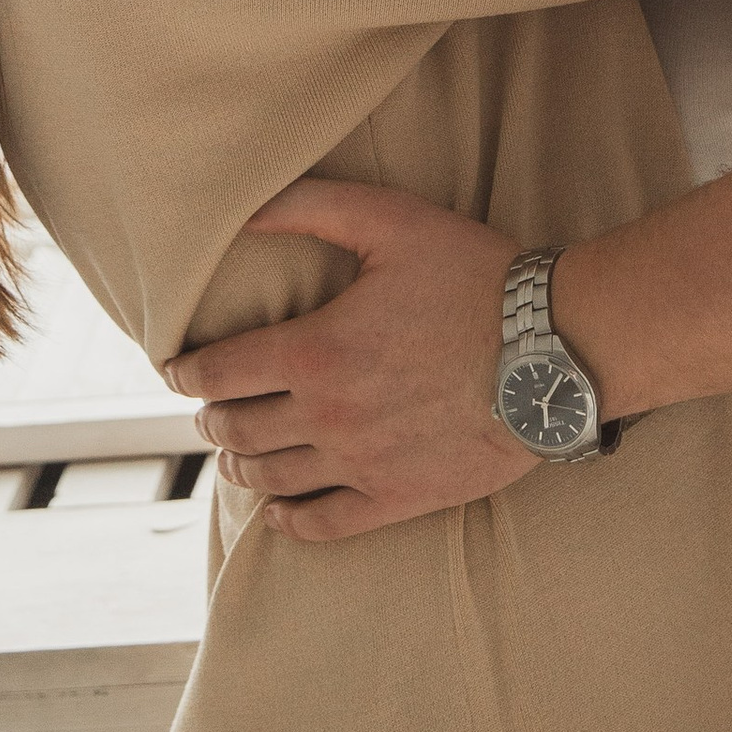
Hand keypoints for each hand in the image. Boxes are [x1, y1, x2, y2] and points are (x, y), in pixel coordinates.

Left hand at [162, 177, 535, 542]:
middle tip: (209, 408)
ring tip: (236, 454)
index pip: (217, 372)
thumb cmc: (476, 276)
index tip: (176, 369)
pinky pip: (325, 524)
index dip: (185, 372)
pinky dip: (290, 521)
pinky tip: (280, 511)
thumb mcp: (390, 220)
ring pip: (271, 478)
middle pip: (235, 429)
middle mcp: (327, 414)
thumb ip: (312, 208)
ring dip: (240, 466)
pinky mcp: (400, 498)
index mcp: (315, 348)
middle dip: (211, 418)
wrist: (555, 349)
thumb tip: (245, 210)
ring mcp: (361, 463)